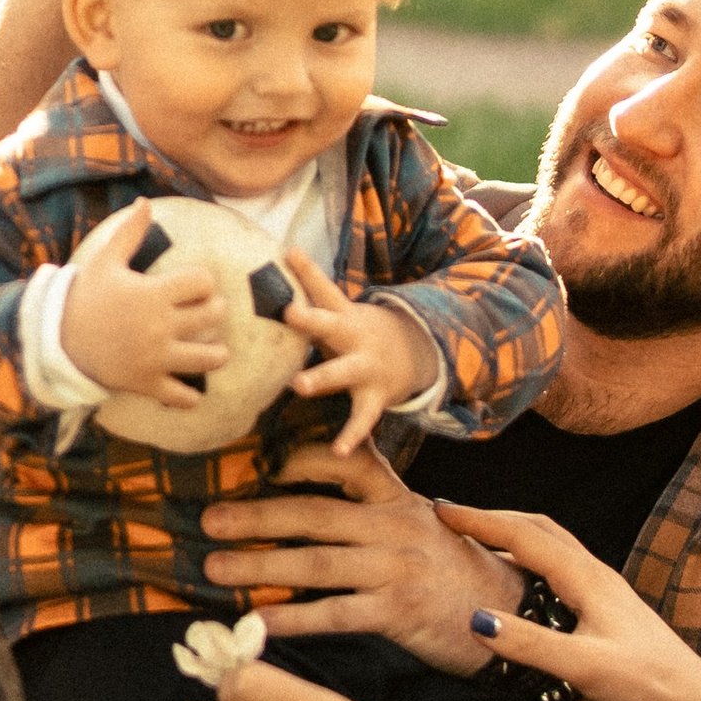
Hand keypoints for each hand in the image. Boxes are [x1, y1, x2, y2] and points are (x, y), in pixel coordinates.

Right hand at [58, 206, 227, 411]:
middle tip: (208, 311)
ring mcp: (155, 357)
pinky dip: (191, 396)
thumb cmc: (85, 297)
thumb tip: (145, 202)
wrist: (57, 340)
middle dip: (216, 310)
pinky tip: (192, 389)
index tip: (196, 285)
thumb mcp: (105, 261)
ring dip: (217, 353)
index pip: (202, 282)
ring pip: (209, 358)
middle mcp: (159, 326)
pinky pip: (181, 396)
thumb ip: (129, 232)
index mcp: (152, 294)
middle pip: (214, 315)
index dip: (204, 281)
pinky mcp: (147, 383)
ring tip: (212, 348)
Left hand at [200, 439, 522, 665]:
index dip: (302, 461)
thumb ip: (375, 503)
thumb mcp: (421, 522)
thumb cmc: (453, 568)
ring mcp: (398, 568)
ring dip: (260, 565)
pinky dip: (294, 617)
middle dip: (256, 517)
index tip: (259, 467)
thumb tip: (312, 486)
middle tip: (208, 522)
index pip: (347, 464)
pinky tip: (259, 621)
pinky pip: (336, 613)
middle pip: (315, 514)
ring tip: (217, 569)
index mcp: (398, 498)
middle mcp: (396, 525)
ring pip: (317, 562)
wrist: (510, 613)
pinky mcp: (400, 611)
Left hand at [280, 248, 441, 452]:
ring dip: (321, 378)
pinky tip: (338, 451)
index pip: (324, 288)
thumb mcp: (343, 310)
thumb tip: (283, 250)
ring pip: (342, 372)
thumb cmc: (361, 332)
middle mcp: (355, 338)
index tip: (289, 252)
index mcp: (344, 315)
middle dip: (311, 321)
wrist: (417, 354)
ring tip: (299, 385)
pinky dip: (351, 435)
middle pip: (332, 326)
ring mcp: (366, 367)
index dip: (306, 270)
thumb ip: (313, 288)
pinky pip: (361, 419)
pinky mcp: (374, 397)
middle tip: (289, 313)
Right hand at [438, 503, 700, 700]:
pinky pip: (558, 565)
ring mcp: (603, 588)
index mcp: (588, 579)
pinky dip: (528, 557)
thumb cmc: (644, 684)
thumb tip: (477, 620)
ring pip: (551, 544)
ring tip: (477, 537)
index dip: (481, 521)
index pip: (525, 536)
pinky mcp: (605, 606)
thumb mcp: (583, 668)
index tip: (441, 512)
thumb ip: (530, 645)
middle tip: (451, 517)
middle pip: (538, 528)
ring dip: (512, 533)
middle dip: (493, 517)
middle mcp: (596, 574)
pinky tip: (517, 577)